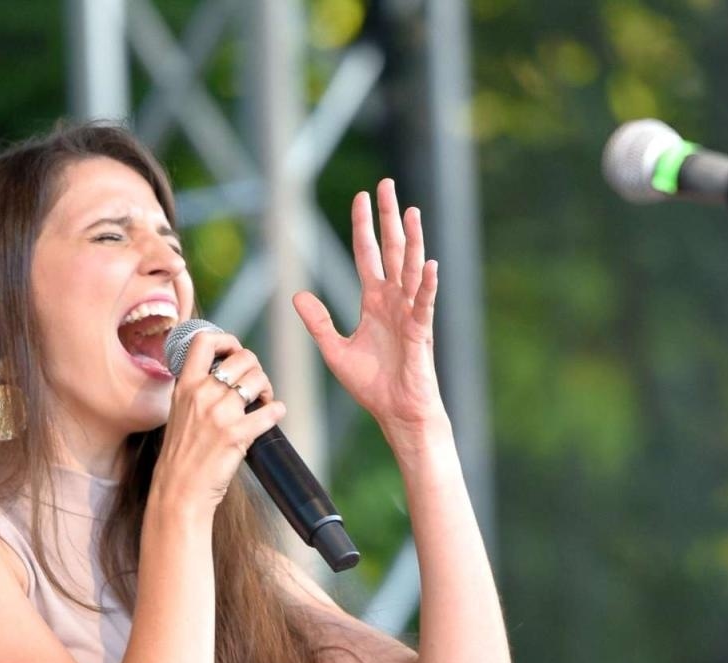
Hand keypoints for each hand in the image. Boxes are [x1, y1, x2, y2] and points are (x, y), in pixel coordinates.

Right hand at [153, 331, 285, 510]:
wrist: (179, 490)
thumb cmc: (182, 455)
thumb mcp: (179, 412)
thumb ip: (197, 391)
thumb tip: (227, 376)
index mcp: (185, 385)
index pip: (204, 341)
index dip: (227, 339)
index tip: (235, 352)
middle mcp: (201, 394)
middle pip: (243, 358)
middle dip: (257, 369)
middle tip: (257, 387)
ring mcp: (219, 414)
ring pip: (258, 379)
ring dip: (267, 388)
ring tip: (264, 402)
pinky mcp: (237, 435)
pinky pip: (271, 411)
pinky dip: (278, 411)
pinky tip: (274, 415)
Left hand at [291, 178, 444, 434]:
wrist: (397, 413)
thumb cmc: (372, 386)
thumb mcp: (335, 351)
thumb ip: (318, 323)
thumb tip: (297, 295)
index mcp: (374, 302)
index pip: (367, 255)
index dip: (363, 227)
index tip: (361, 198)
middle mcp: (393, 301)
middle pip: (392, 250)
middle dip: (388, 218)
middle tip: (387, 185)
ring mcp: (409, 314)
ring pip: (411, 269)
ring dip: (412, 240)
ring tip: (410, 211)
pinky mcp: (420, 333)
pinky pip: (424, 305)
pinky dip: (427, 285)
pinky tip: (429, 265)